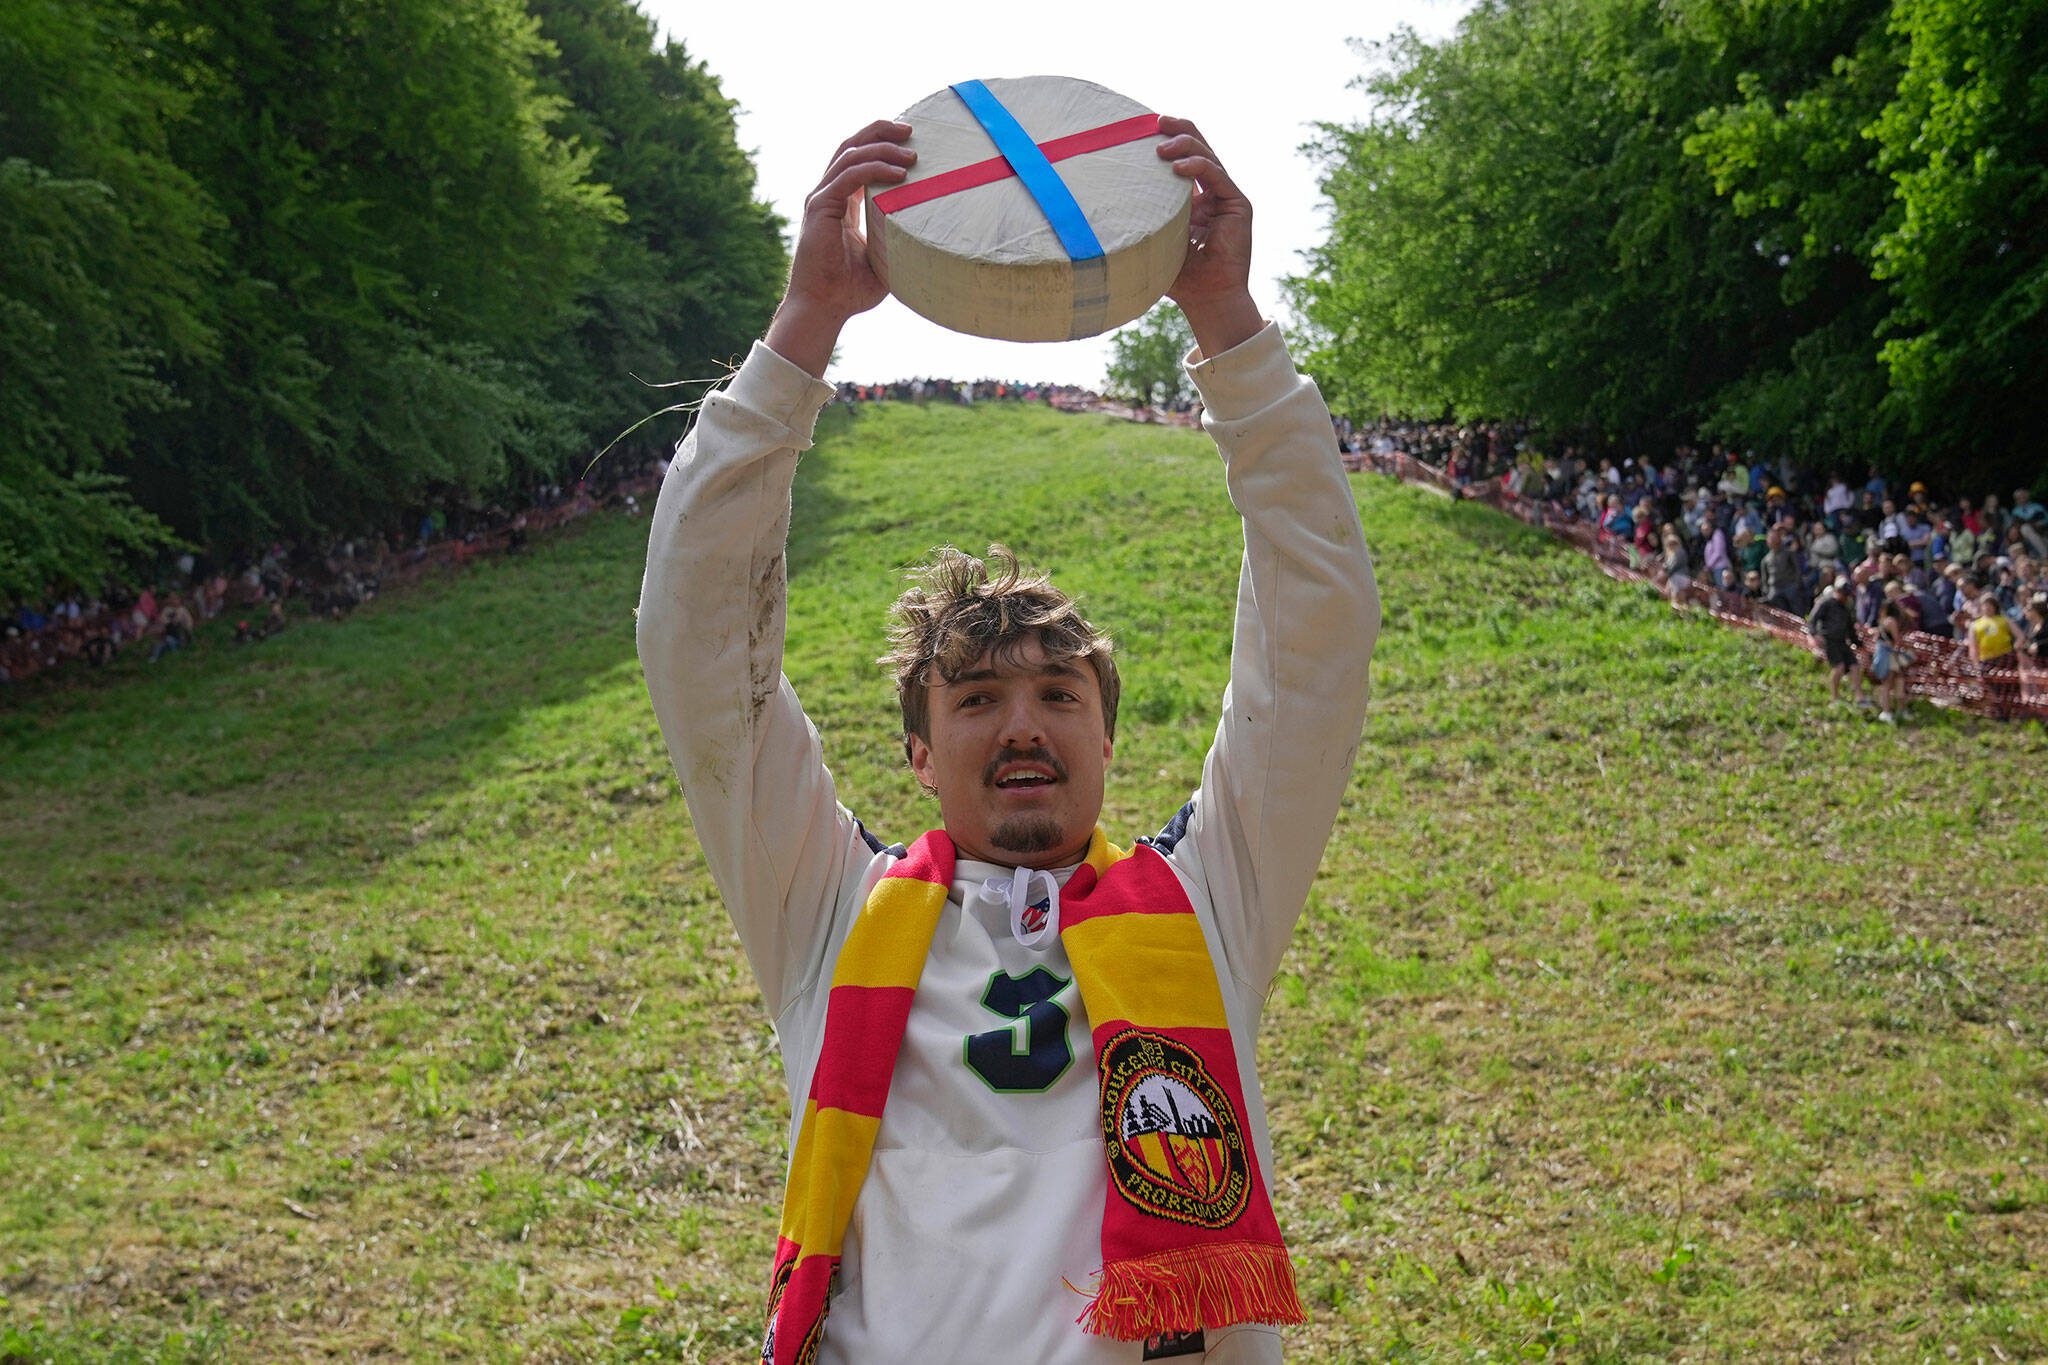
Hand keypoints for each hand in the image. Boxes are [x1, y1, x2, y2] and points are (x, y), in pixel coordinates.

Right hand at [765, 121, 916, 375]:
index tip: (910, 139)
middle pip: (852, 146)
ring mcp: (821, 198)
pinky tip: (899, 173)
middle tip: (911, 129)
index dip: (881, 143)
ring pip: (850, 155)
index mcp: (841, 202)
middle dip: (880, 132)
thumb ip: (896, 239)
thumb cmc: (850, 291)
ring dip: (882, 149)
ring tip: (912, 153)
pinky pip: (848, 177)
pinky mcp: (819, 207)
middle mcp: (828, 194)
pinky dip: (874, 169)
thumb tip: (930, 237)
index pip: (858, 159)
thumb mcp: (883, 258)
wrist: (823, 308)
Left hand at [1155, 116, 1261, 355]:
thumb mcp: (1155, 239)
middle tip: (1154, 122)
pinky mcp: (1238, 205)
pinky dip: (1197, 167)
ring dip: (1183, 145)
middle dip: (1177, 130)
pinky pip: (1217, 175)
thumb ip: (1143, 219)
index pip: (1183, 158)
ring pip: (1207, 156)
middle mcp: (1213, 192)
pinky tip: (1176, 167)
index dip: (1168, 139)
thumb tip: (1101, 203)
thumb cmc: (1179, 277)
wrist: (1208, 299)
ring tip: (1159, 148)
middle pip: (1198, 146)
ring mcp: (1227, 196)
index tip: (1141, 130)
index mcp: (1195, 198)